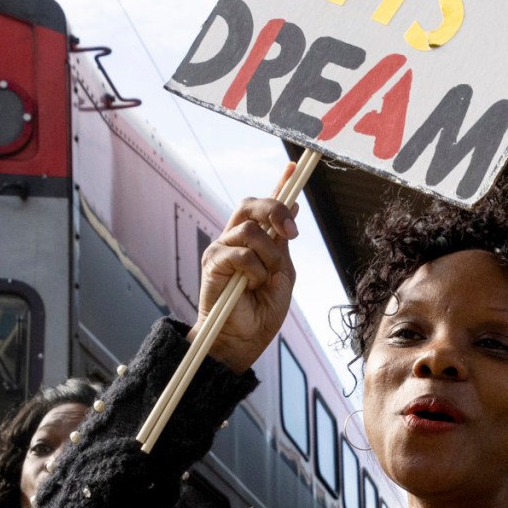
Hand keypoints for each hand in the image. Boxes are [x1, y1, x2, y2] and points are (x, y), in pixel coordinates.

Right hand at [196, 184, 299, 372]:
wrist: (242, 340)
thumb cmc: (261, 312)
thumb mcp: (282, 274)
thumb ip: (283, 243)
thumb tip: (294, 208)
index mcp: (254, 241)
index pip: (265, 207)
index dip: (279, 185)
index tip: (295, 167)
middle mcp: (235, 239)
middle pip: (251, 205)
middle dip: (275, 211)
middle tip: (290, 233)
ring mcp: (222, 248)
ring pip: (249, 230)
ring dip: (268, 255)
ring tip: (267, 278)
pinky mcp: (212, 262)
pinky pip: (240, 253)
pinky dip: (254, 270)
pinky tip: (251, 286)